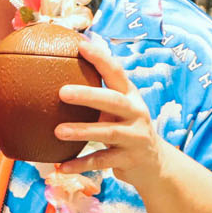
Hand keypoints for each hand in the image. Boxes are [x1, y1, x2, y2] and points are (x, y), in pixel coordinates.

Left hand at [55, 38, 170, 191]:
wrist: (154, 164)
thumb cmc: (126, 128)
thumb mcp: (118, 108)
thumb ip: (97, 93)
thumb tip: (62, 68)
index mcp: (130, 96)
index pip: (116, 72)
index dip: (100, 58)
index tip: (80, 45)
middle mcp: (136, 113)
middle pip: (113, 101)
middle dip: (88, 95)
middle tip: (62, 92)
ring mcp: (134, 137)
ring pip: (107, 133)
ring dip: (82, 132)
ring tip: (57, 131)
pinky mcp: (129, 159)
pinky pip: (102, 161)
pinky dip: (81, 164)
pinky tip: (61, 167)